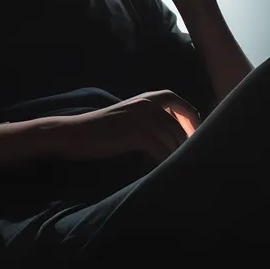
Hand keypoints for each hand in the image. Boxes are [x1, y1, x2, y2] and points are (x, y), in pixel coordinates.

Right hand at [58, 90, 200, 164]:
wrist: (74, 133)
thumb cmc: (102, 129)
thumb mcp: (129, 116)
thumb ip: (150, 118)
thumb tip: (173, 134)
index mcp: (147, 97)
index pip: (180, 104)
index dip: (191, 120)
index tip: (196, 137)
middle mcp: (148, 103)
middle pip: (179, 124)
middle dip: (188, 142)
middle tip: (191, 159)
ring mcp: (142, 116)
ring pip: (172, 137)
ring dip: (178, 154)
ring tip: (180, 168)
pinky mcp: (136, 133)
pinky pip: (161, 149)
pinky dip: (165, 161)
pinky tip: (164, 171)